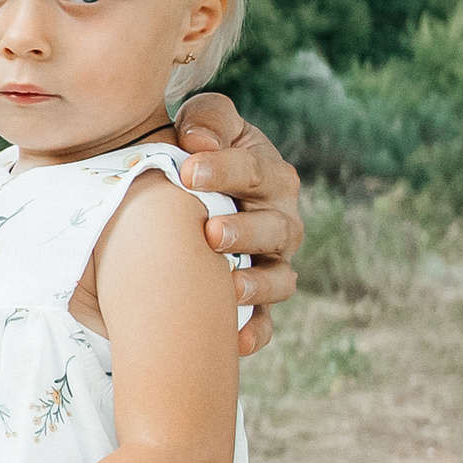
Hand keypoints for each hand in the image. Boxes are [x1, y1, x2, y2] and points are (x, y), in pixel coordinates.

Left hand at [173, 90, 303, 360]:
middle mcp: (279, 218)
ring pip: (280, 276)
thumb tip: (198, 141)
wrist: (182, 191)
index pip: (253, 170)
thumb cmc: (194, 152)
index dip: (223, 170)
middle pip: (275, 228)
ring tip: (230, 285)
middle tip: (211, 233)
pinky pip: (265, 320)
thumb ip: (207, 120)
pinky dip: (255, 332)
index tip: (187, 172)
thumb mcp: (202, 124)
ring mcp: (271, 261)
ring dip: (258, 283)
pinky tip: (234, 343)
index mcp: (268, 173)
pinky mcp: (257, 297)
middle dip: (245, 231)